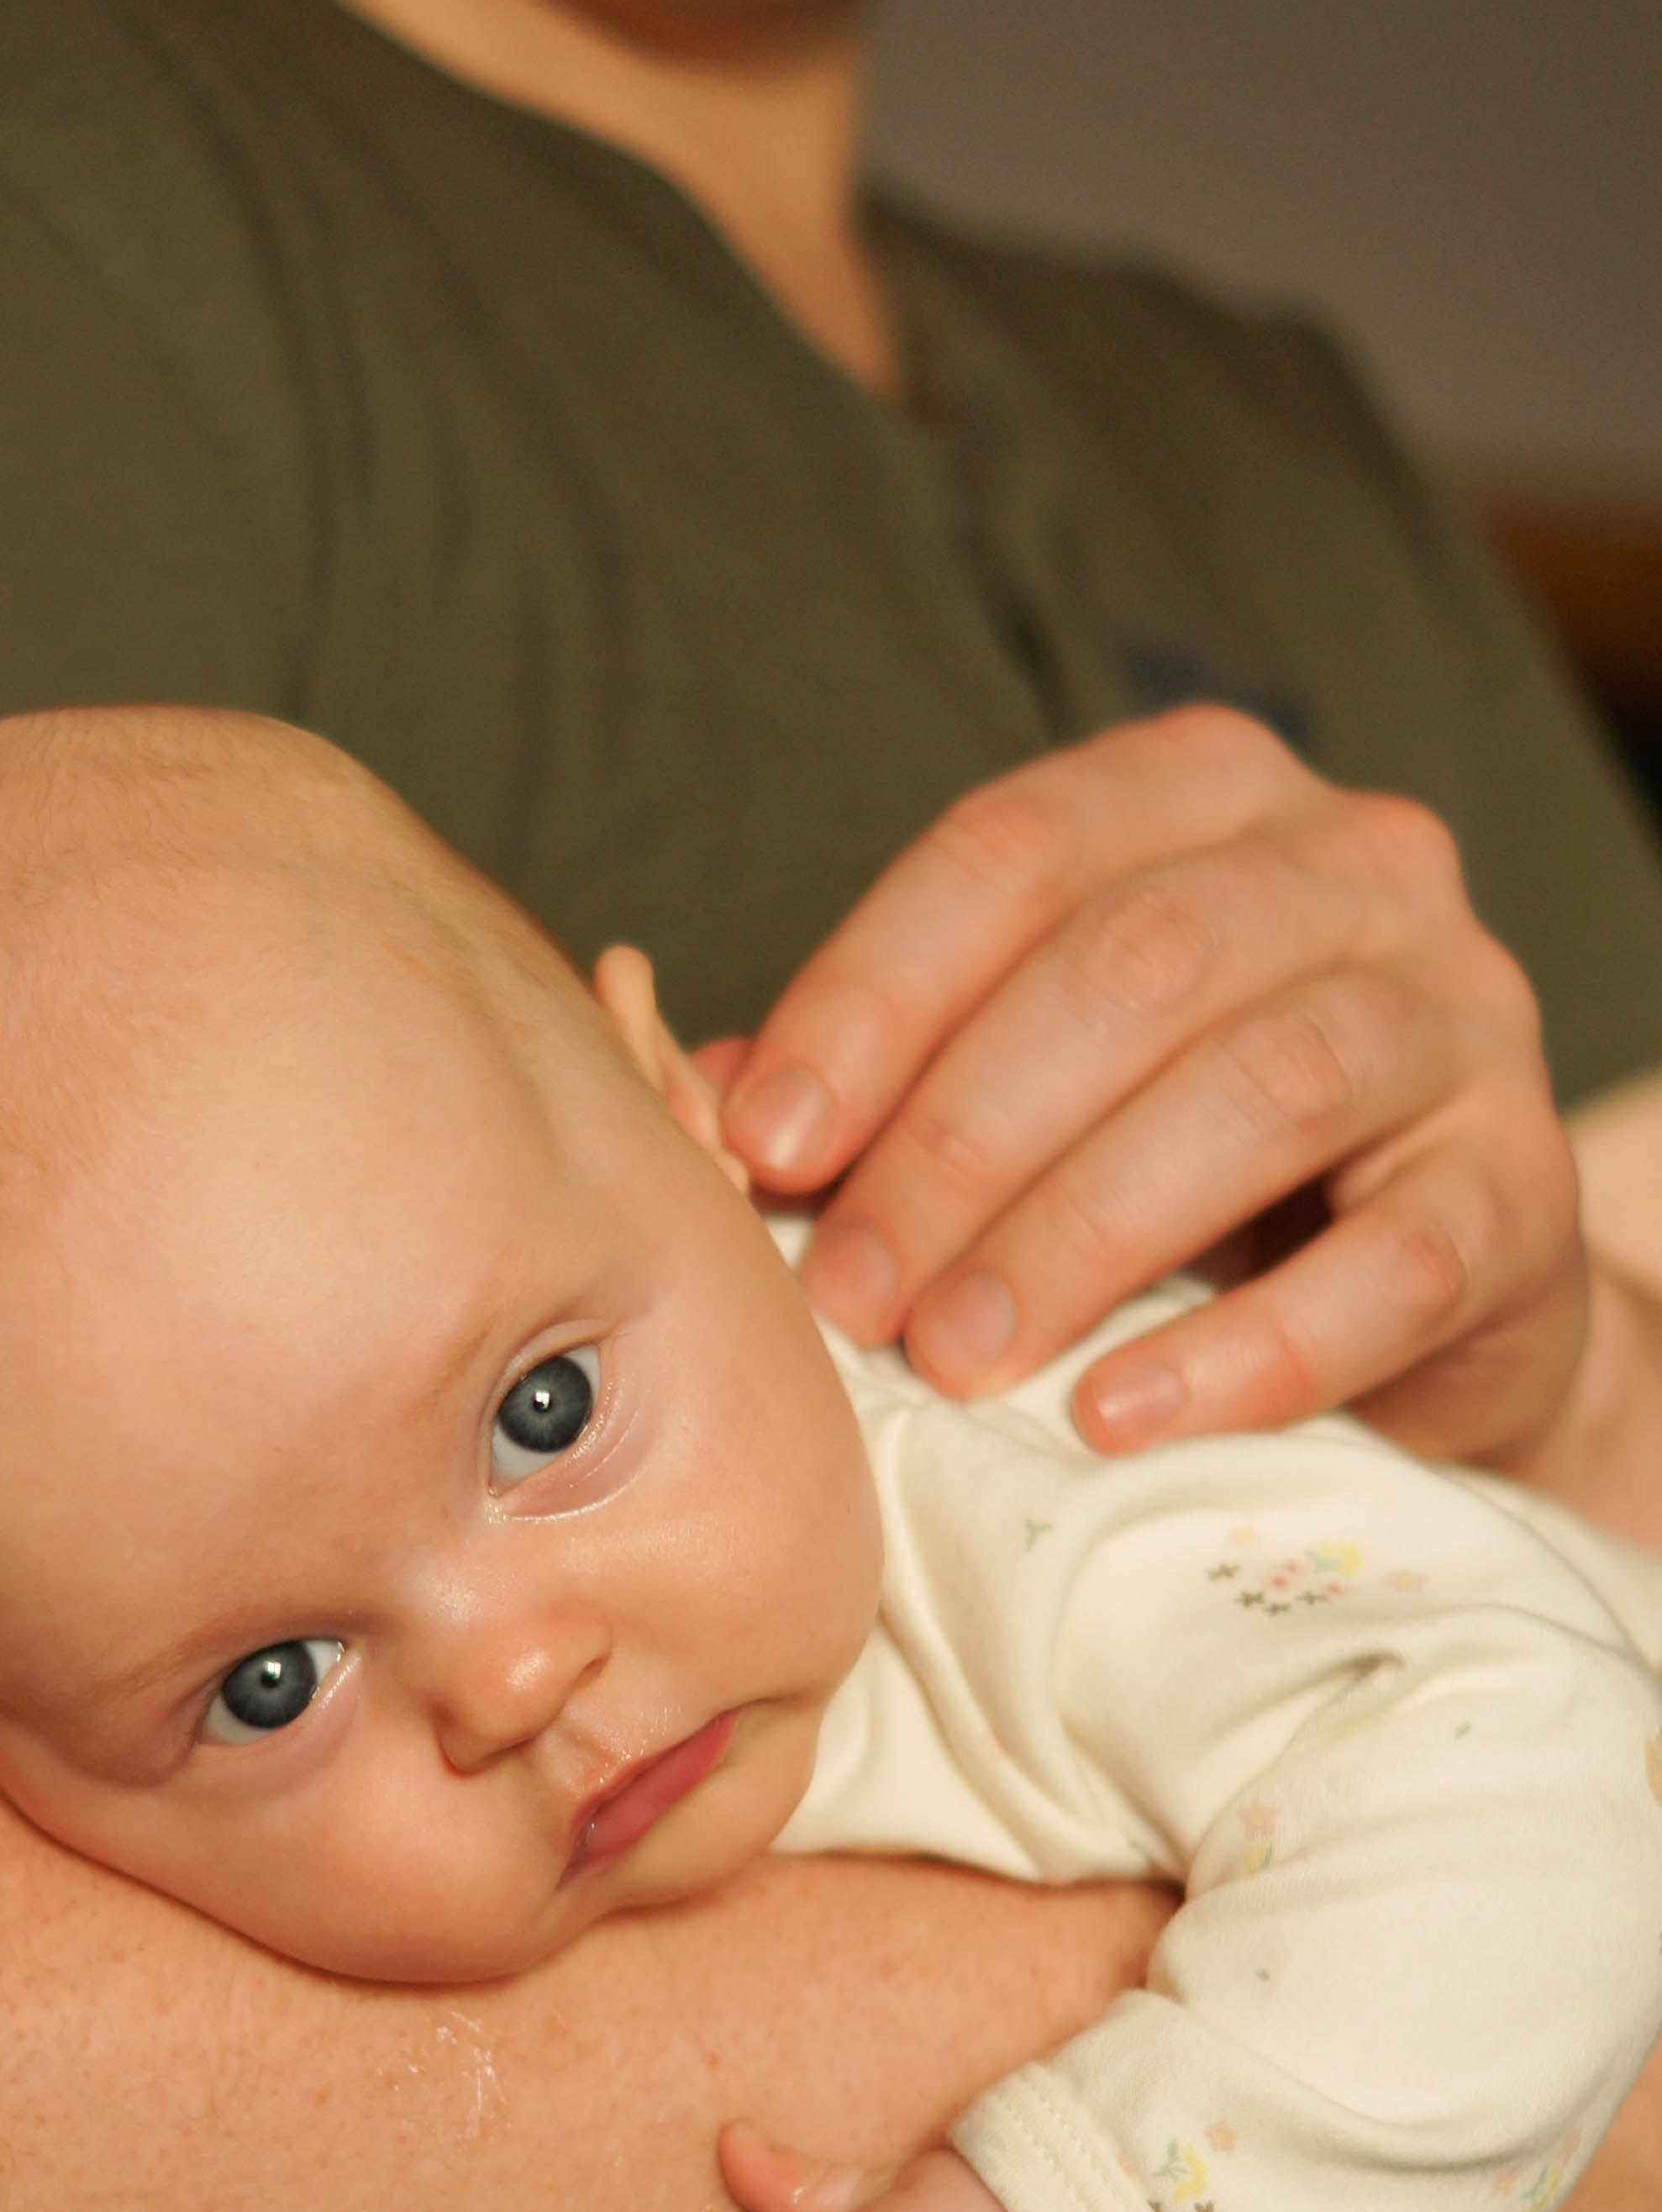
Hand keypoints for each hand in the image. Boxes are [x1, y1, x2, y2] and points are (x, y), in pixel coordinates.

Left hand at [715, 707, 1582, 1465]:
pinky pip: (1389, 1263)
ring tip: (955, 1356)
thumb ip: (887, 1073)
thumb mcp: (1030, 1082)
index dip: (869, 997)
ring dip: (1077, 1235)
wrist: (1417, 1294)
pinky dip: (1242, 1349)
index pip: (1012, 853)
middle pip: (1130, 966)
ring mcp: (1459, 1017)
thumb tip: (691, 1106)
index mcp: (1204, 796)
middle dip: (958, 1140)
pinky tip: (1112, 1415)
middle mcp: (1353, 865)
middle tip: (849, 1294)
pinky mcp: (1518, 1189)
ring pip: (1260, 1089)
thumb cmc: (1178, 1169)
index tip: (760, 1145)